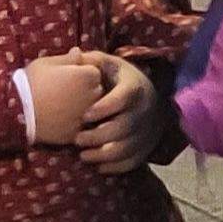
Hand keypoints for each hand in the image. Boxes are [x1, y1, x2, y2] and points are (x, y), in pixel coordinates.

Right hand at [22, 55, 106, 145]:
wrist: (17, 111)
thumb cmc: (31, 82)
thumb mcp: (47, 63)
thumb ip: (68, 58)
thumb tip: (79, 52)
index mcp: (87, 76)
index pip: (95, 71)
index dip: (82, 72)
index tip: (69, 74)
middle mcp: (92, 96)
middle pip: (97, 90)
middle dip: (86, 89)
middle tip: (65, 90)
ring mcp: (86, 116)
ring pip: (91, 110)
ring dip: (82, 106)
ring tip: (61, 104)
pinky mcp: (77, 132)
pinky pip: (81, 125)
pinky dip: (73, 122)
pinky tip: (59, 118)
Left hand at [72, 50, 166, 172]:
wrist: (148, 95)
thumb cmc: (119, 78)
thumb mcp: (108, 64)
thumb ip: (90, 60)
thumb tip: (74, 54)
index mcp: (135, 86)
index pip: (123, 98)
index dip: (104, 108)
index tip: (84, 116)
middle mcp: (145, 109)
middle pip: (123, 127)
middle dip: (97, 136)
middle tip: (77, 139)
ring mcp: (148, 130)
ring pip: (127, 148)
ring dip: (103, 155)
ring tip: (83, 155)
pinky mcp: (147, 146)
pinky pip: (133, 161)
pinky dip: (115, 167)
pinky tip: (98, 166)